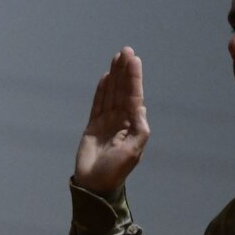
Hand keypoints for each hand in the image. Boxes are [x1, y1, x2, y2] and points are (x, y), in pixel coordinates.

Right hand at [74, 48, 149, 193]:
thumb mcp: (133, 151)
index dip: (133, 77)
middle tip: (125, 50)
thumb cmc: (115, 170)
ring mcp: (107, 122)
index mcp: (133, 125)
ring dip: (114, 76)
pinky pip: (98, 104)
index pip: (133, 96)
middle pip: (122, 90)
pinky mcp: (93, 126)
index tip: (133, 59)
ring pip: (111, 93)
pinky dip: (101, 90)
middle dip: (124, 71)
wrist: (94, 184)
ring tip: (116, 58)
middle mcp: (121, 120)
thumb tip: (140, 108)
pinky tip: (105, 77)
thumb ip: (138, 129)